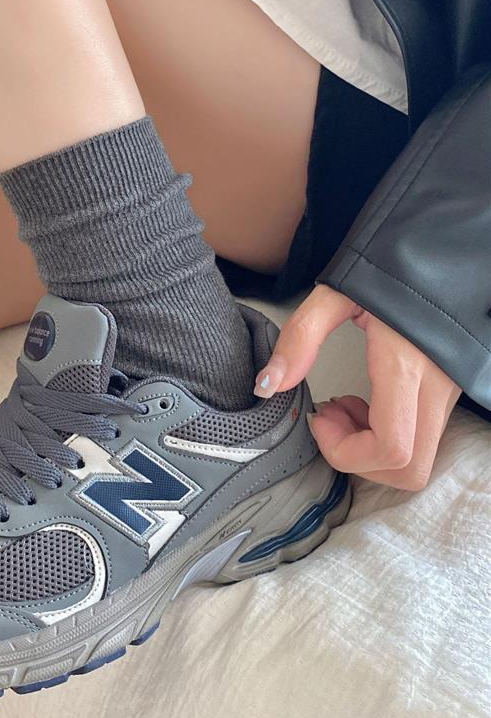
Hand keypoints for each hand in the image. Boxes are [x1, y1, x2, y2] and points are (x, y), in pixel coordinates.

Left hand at [253, 285, 460, 490]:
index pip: (391, 449)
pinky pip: (423, 439)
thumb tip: (267, 386)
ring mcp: (448, 392)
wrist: (436, 247)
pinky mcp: (449, 391)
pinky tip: (367, 402)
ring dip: (374, 449)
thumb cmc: (385, 267)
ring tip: (346, 407)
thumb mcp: (334, 293)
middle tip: (331, 418)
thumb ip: (299, 338)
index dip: (346, 452)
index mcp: (406, 366)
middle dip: (360, 459)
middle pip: (410, 469)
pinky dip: (390, 437)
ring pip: (419, 460)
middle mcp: (436, 387)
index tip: (318, 416)